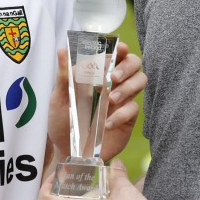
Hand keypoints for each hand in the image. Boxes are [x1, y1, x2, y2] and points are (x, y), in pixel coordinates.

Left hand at [48, 42, 145, 164]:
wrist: (68, 151)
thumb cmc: (62, 121)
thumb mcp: (58, 98)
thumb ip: (64, 75)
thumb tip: (61, 50)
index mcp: (97, 73)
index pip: (114, 54)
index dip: (120, 49)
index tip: (120, 48)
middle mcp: (113, 83)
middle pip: (134, 64)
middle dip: (127, 67)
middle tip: (113, 77)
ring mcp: (122, 100)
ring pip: (140, 81)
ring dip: (128, 87)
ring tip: (111, 100)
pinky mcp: (127, 118)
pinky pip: (133, 109)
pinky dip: (121, 114)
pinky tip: (107, 123)